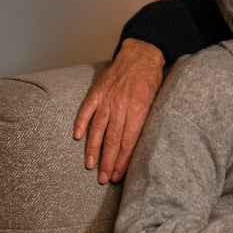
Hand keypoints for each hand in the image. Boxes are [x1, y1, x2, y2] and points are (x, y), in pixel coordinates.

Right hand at [72, 38, 165, 184]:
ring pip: (98, 128)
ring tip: (90, 165)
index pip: (128, 142)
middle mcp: (121, 106)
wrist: (142, 53)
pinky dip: (80, 122)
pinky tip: (76, 136)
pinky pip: (86, 109)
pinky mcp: (97, 91)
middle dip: (108, 162)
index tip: (118, 176)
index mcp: (138, 110)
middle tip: (104, 179)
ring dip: (93, 149)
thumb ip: (145, 121)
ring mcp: (107, 98)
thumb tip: (138, 146)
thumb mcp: (156, 101)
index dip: (122, 161)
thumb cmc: (151, 80)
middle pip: (112, 139)